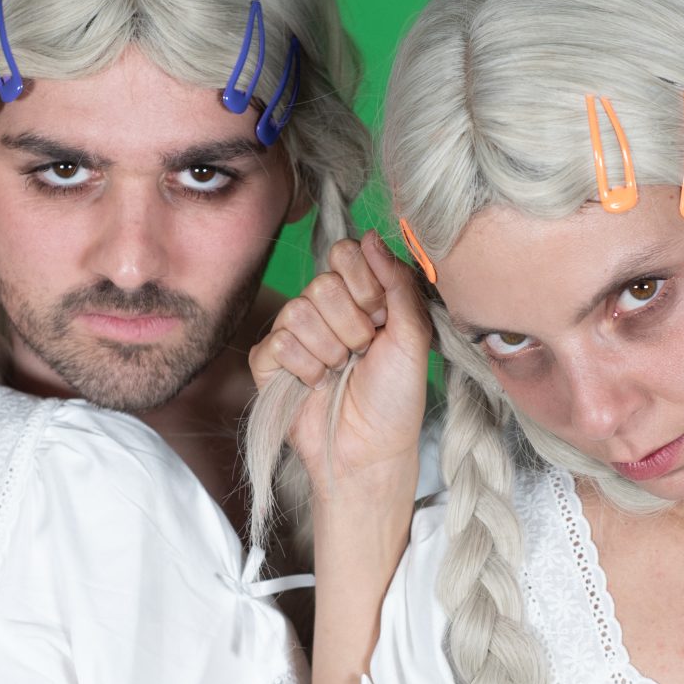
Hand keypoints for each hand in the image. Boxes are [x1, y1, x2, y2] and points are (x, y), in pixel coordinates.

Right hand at [248, 230, 431, 493]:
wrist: (372, 449)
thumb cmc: (396, 397)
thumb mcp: (414, 337)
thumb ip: (399, 283)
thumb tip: (373, 234)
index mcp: (359, 294)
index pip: (345, 253)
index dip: (364, 285)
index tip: (381, 318)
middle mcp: (324, 308)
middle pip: (322, 284)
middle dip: (350, 326)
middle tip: (361, 353)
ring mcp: (293, 332)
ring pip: (298, 312)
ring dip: (328, 351)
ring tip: (340, 371)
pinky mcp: (268, 361)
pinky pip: (276, 343)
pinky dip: (303, 368)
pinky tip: (315, 383)